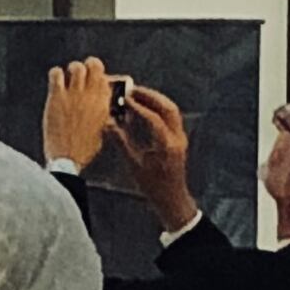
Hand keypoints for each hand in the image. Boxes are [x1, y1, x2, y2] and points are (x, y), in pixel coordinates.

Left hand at [42, 60, 117, 167]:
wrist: (66, 158)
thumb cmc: (83, 148)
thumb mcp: (100, 130)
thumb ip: (101, 114)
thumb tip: (99, 106)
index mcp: (104, 105)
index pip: (106, 79)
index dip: (100, 76)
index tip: (95, 79)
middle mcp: (91, 96)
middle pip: (94, 65)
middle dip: (89, 65)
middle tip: (83, 72)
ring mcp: (74, 95)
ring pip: (76, 67)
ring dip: (72, 69)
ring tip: (68, 77)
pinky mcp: (57, 97)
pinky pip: (56, 73)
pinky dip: (56, 74)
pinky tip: (56, 82)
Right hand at [120, 84, 197, 234]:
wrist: (172, 199)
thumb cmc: (153, 186)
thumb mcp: (134, 165)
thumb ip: (122, 142)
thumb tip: (108, 124)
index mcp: (167, 146)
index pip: (154, 119)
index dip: (138, 107)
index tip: (124, 99)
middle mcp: (177, 139)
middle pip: (168, 108)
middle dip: (150, 96)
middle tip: (132, 90)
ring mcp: (181, 138)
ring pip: (172, 110)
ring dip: (155, 100)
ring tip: (137, 95)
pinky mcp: (179, 139)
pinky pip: (171, 117)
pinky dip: (159, 108)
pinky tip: (145, 108)